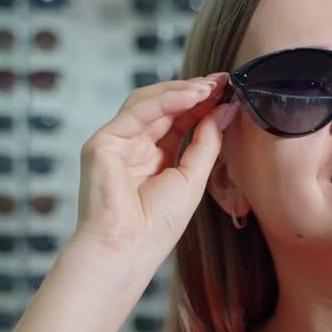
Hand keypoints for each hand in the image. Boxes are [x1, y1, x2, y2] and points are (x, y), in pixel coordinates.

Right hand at [74, 72, 238, 257]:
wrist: (127, 250)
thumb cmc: (157, 227)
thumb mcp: (193, 178)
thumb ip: (208, 142)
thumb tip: (227, 109)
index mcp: (154, 159)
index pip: (179, 121)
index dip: (203, 104)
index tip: (228, 90)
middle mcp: (134, 147)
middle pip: (165, 107)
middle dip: (194, 91)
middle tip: (222, 81)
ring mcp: (117, 142)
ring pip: (149, 103)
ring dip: (181, 90)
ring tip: (211, 86)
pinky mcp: (103, 142)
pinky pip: (137, 111)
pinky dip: (166, 100)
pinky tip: (192, 96)